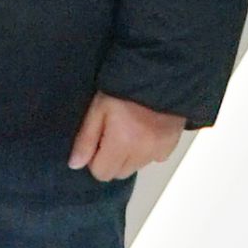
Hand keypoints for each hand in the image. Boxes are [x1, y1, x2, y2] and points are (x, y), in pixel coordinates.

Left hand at [72, 94, 187, 181]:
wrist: (159, 74)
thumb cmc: (123, 89)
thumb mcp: (98, 109)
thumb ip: (86, 139)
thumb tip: (75, 165)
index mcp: (121, 143)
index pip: (102, 173)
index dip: (95, 160)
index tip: (98, 141)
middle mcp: (142, 152)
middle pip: (119, 173)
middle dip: (112, 160)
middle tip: (112, 136)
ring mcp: (159, 150)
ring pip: (137, 167)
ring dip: (130, 156)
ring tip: (130, 132)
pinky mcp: (171, 144)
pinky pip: (155, 159)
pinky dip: (148, 152)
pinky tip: (146, 133)